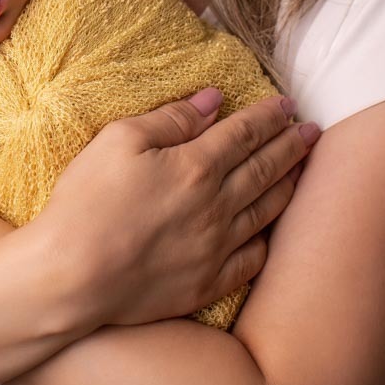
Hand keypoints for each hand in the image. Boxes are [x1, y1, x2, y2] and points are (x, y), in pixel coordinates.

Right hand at [35, 90, 316, 329]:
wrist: (72, 277)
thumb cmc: (87, 202)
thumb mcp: (119, 140)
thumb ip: (171, 119)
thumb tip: (213, 100)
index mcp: (196, 166)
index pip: (244, 133)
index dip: (269, 116)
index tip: (289, 105)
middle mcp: (216, 206)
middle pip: (264, 169)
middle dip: (291, 146)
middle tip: (313, 131)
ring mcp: (215, 248)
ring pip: (264, 211)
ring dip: (287, 185)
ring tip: (302, 170)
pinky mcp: (205, 283)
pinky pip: (250, 260)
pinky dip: (266, 241)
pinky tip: (270, 230)